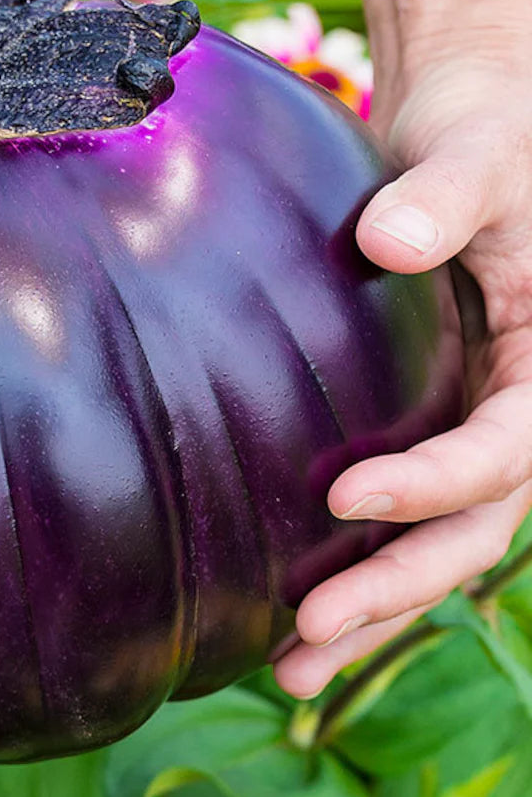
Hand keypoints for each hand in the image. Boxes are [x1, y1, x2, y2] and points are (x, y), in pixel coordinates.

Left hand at [273, 0, 531, 696]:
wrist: (470, 132)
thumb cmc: (482, 134)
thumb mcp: (476, 151)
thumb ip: (444, 195)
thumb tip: (389, 239)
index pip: (505, 451)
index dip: (434, 483)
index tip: (343, 497)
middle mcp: (519, 409)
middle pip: (470, 526)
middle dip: (395, 585)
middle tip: (306, 632)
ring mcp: (473, 422)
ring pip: (437, 541)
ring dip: (373, 607)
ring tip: (288, 663)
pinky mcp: (428, 421)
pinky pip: (401, 511)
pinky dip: (355, 563)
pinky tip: (287, 606)